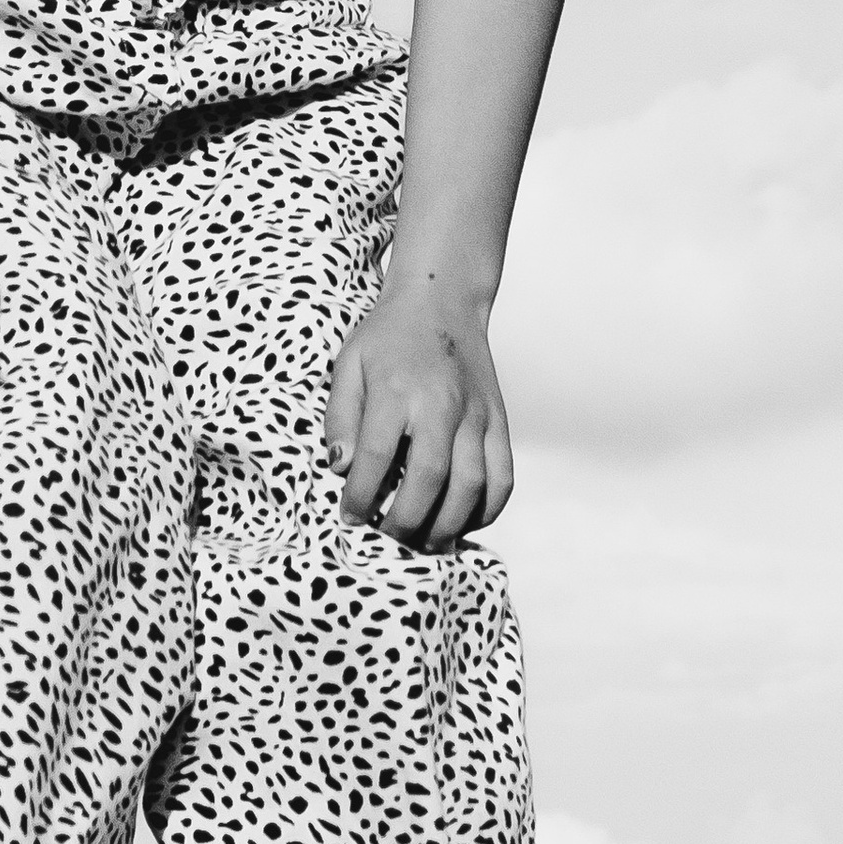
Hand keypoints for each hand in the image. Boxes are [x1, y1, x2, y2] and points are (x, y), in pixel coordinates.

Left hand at [324, 278, 512, 551]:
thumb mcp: (348, 364)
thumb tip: (339, 468)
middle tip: (388, 540)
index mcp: (396, 389)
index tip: (350, 518)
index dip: (360, 496)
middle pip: (429, 479)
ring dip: (448, 525)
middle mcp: (441, 403)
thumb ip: (340, 417)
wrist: (442, 300)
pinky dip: (487, 509)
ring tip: (426, 543)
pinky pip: (503, 476)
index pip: (375, 456)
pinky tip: (463, 522)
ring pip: (471, 485)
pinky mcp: (499, 421)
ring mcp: (476, 414)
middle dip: (406, 522)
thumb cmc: (387, 336)